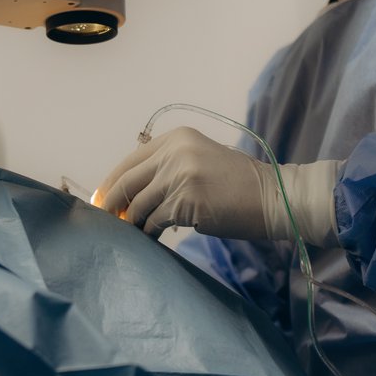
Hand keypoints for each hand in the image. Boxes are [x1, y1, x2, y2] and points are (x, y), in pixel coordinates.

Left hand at [96, 126, 342, 244]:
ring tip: (135, 232)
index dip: (111, 184)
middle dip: (112, 205)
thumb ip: (167, 167)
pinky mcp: (185, 202)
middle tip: (106, 222)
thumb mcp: (199, 160)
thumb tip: (131, 192)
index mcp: (176, 138)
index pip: (130, 162)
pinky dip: (151, 232)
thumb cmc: (238, 184)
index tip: (101, 201)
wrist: (274, 197)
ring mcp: (179, 176)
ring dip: (134, 223)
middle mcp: (174, 152)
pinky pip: (154, 222)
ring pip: (139, 206)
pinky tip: (154, 237)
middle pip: (127, 182)